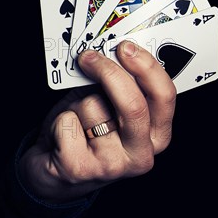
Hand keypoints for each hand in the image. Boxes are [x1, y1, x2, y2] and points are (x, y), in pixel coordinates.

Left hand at [20, 41, 175, 201]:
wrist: (54, 170)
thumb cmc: (84, 133)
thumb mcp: (107, 107)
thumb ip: (116, 87)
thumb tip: (110, 53)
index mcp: (155, 135)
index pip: (164, 97)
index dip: (146, 67)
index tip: (125, 47)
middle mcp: (140, 154)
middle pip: (133, 105)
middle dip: (109, 73)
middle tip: (89, 57)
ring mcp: (111, 165)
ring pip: (92, 108)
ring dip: (77, 104)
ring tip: (75, 118)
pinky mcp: (81, 169)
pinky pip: (67, 122)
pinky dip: (59, 120)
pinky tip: (62, 135)